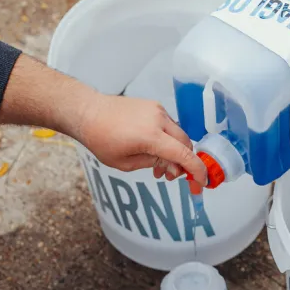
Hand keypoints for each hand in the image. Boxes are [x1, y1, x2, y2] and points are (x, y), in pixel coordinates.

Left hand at [75, 94, 207, 183]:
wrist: (88, 111)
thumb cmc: (101, 139)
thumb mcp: (125, 163)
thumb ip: (153, 164)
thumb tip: (172, 167)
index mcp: (150, 136)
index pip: (183, 154)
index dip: (196, 171)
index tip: (201, 184)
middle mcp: (158, 119)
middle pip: (186, 144)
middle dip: (184, 163)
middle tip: (172, 177)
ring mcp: (157, 110)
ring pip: (179, 135)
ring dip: (175, 152)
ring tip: (159, 166)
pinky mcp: (154, 106)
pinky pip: (170, 126)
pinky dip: (168, 140)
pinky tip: (155, 150)